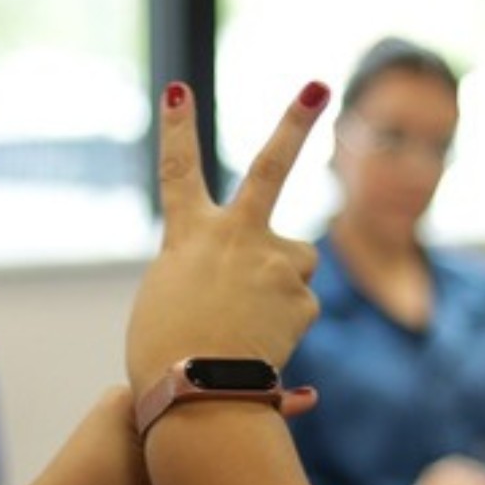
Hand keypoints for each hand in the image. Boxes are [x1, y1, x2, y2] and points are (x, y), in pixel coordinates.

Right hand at [126, 81, 329, 391]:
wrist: (199, 398)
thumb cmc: (166, 358)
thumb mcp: (168, 301)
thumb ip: (205, 269)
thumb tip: (249, 272)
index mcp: (187, 235)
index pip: (177, 169)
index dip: (177, 127)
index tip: (179, 88)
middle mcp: (235, 235)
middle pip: (269, 166)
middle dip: (294, 123)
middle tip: (318, 86)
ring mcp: (273, 262)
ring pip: (295, 260)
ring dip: (284, 282)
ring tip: (253, 324)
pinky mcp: (302, 296)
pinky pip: (299, 306)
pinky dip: (284, 327)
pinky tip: (262, 349)